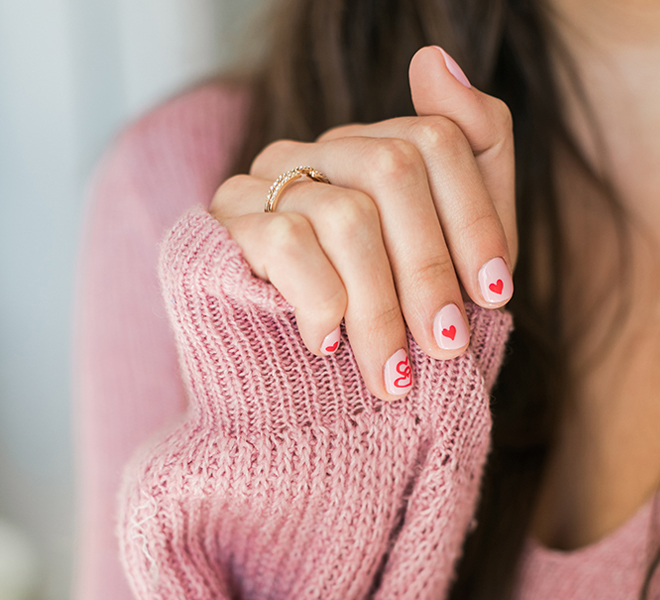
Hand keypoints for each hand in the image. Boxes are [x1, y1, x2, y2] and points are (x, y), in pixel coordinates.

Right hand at [209, 46, 516, 401]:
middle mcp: (315, 153)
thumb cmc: (382, 314)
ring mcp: (265, 183)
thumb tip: (433, 57)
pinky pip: (289, 244)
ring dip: (381, 306)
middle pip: (393, 167)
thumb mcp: (449, 246)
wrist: (296, 380)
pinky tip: (328, 344)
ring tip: (392, 372)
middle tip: (444, 343)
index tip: (493, 294)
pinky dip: (324, 303)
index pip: (437, 138)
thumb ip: (468, 156)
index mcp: (368, 149)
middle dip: (430, 267)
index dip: (476, 218)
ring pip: (347, 214)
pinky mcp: (224, 226)